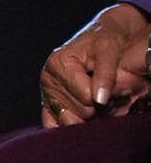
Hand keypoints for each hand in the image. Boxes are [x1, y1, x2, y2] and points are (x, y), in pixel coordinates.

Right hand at [41, 2, 150, 125]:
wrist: (101, 37)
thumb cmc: (105, 41)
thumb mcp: (109, 50)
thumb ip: (105, 74)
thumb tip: (99, 100)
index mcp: (58, 63)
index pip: (86, 97)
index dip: (105, 95)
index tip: (116, 87)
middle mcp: (47, 78)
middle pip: (80, 111)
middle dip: (98, 106)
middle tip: (108, 93)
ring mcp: (46, 93)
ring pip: (71, 120)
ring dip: (89, 115)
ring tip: (97, 100)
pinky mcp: (48, 103)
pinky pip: (52, 123)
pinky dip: (67, 125)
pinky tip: (79, 121)